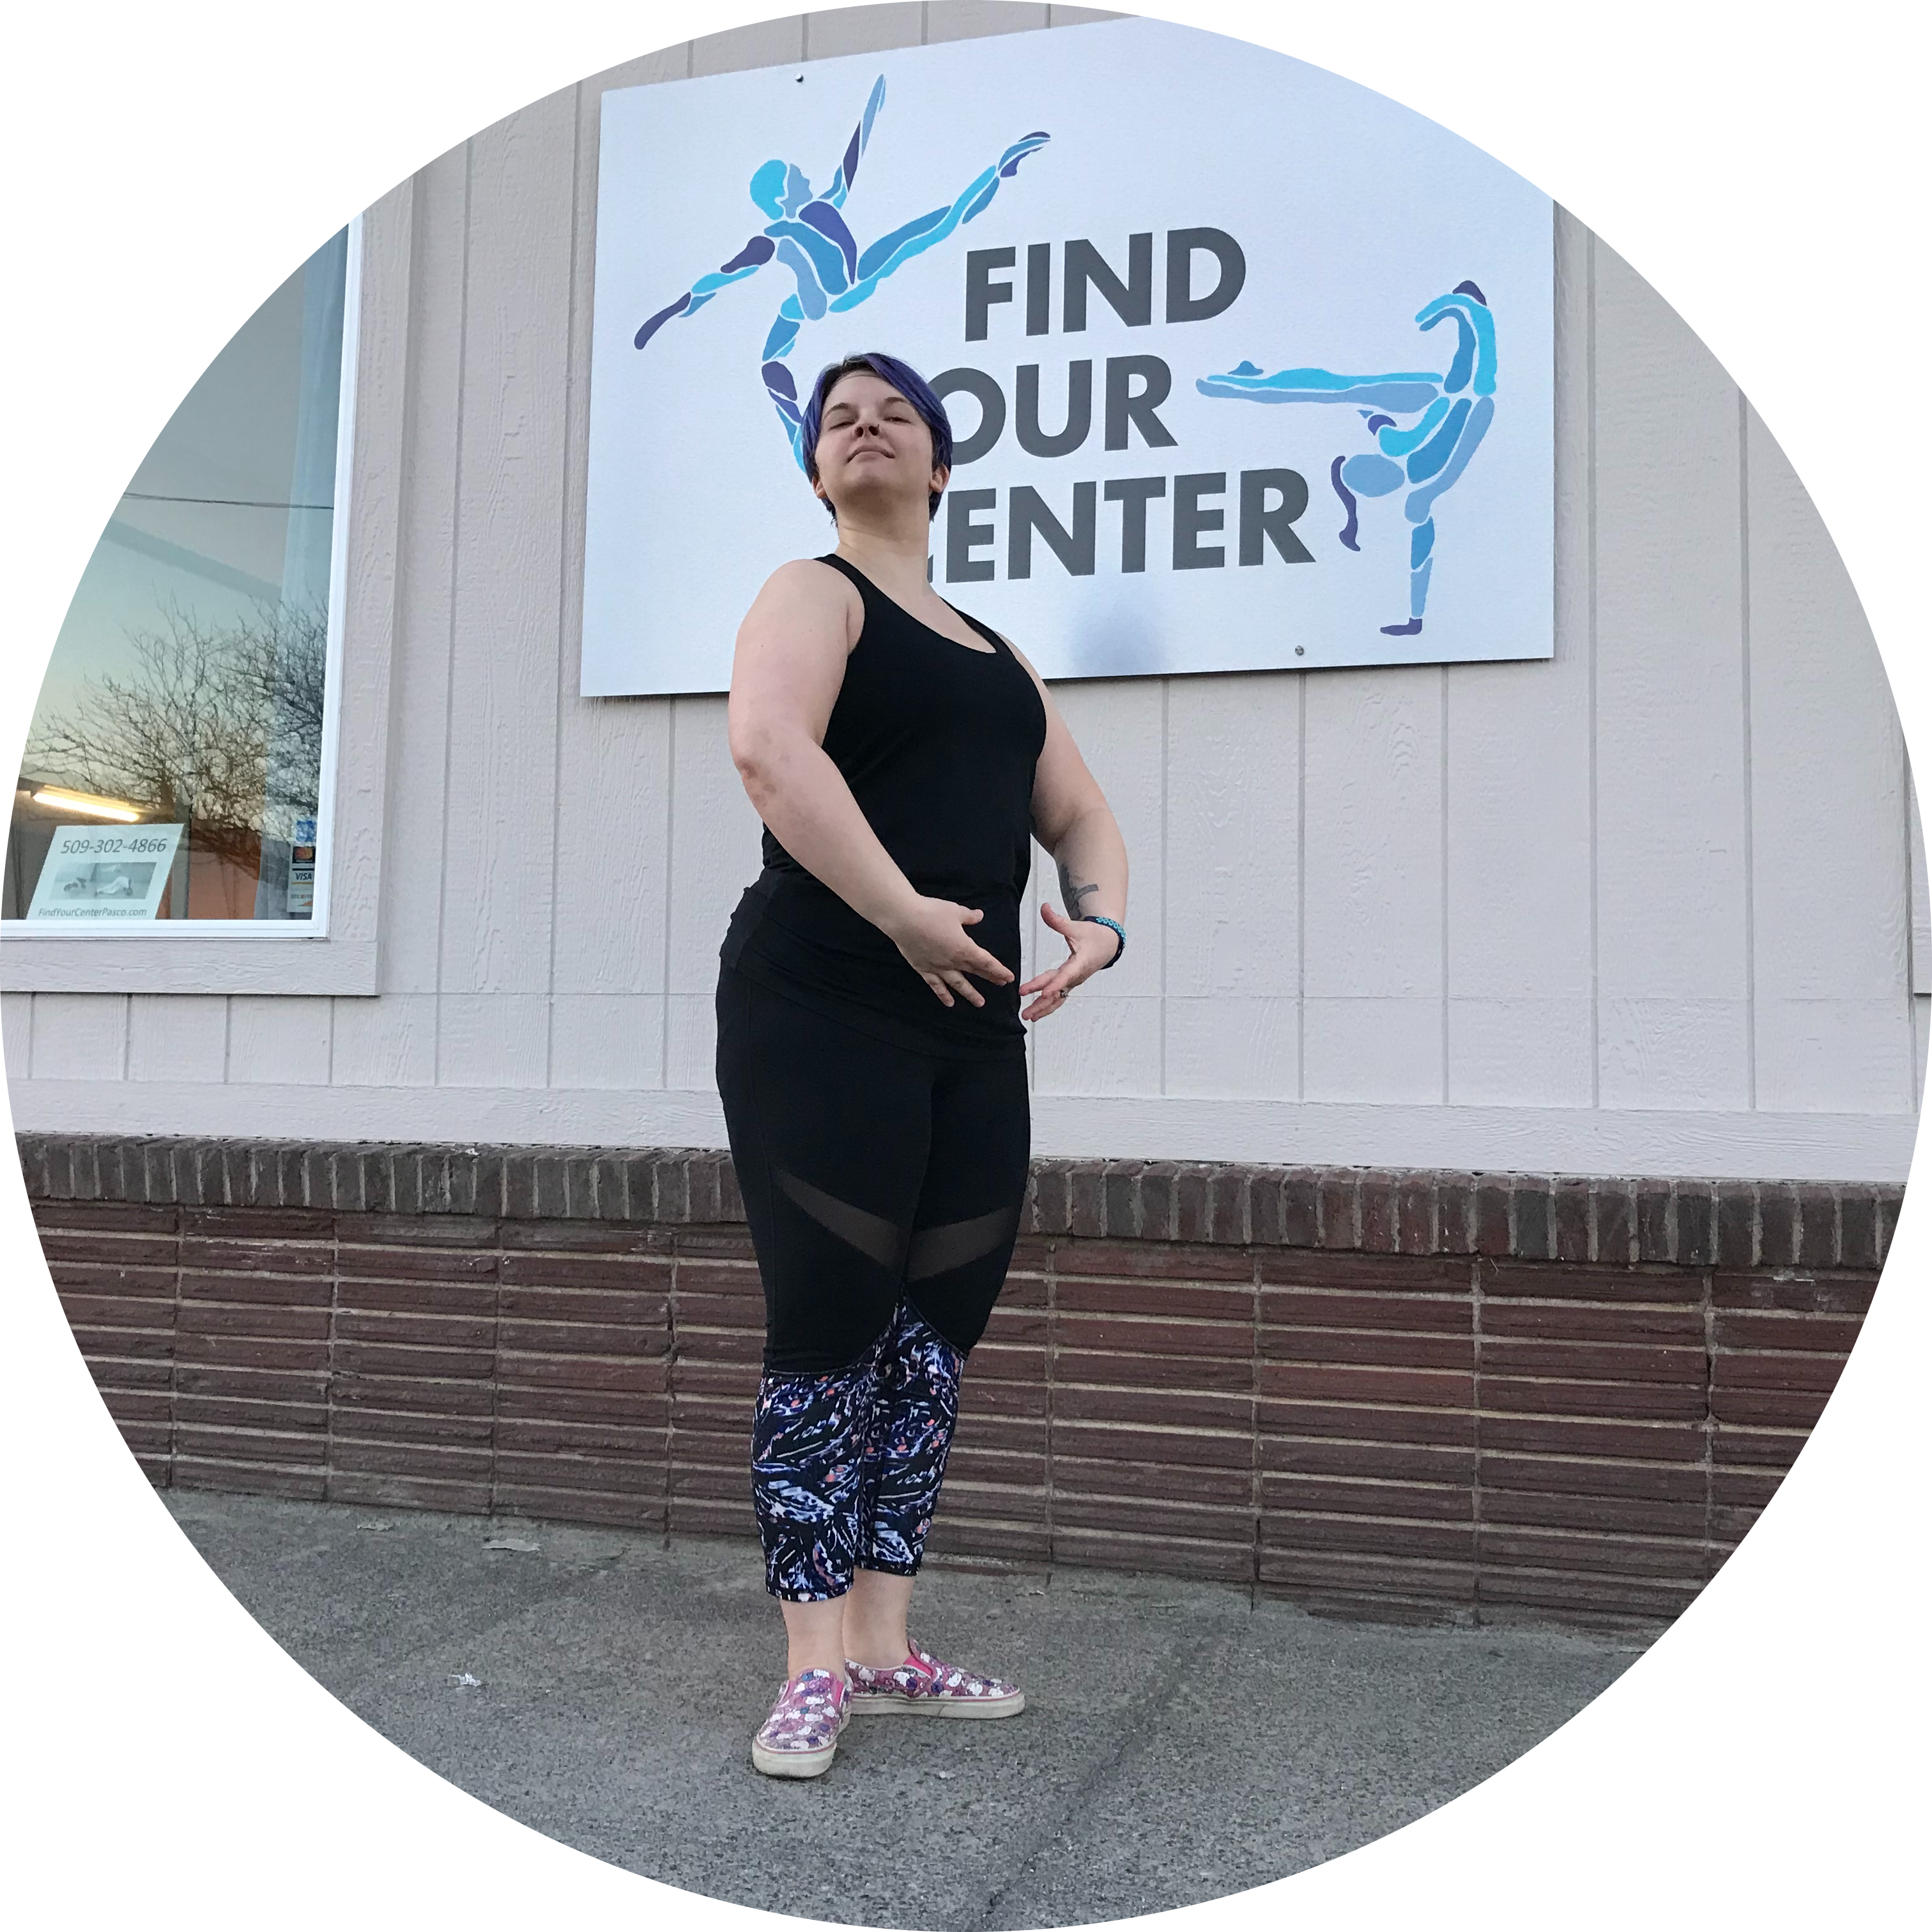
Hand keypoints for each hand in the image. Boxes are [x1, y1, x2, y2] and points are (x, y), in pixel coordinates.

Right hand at [883, 895, 1015, 1007]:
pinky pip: (936, 985)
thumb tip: (979, 916)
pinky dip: (943, 995)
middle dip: (990, 978)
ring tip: (979, 1002)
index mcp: (964, 948)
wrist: (904, 919)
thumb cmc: (930, 913)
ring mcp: (938, 967)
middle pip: (975, 972)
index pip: (986, 962)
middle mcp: (953, 961)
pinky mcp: (924, 969)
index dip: (999, 970)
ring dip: (970, 993)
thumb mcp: (955, 911)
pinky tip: (949, 1002)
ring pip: (958, 984)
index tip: (1008, 977)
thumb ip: (969, 916)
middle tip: (1000, 985)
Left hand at [1017, 902, 1119, 1019]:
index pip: (1065, 976)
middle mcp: (1076, 976)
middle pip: (1058, 991)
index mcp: (1079, 963)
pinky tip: (1035, 1013)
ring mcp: (1073, 981)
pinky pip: (1059, 997)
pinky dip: (1048, 1005)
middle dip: (1042, 1003)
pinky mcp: (1071, 983)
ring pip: (1058, 998)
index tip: (1043, 993)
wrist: (1108, 944)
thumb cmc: (1093, 936)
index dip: (1054, 984)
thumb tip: (1044, 907)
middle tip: (1027, 1012)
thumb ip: (1057, 920)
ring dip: (1043, 1009)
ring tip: (1027, 1017)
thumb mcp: (1076, 927)